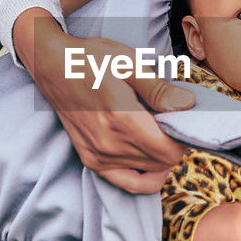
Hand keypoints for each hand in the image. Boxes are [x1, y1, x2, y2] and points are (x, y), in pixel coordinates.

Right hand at [14, 10, 194, 193]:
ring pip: (149, 173)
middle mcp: (109, 144)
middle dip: (175, 145)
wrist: (53, 65)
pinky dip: (145, 175)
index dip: (184, 138)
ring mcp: (98, 156)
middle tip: (172, 122)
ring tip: (158, 133)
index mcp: (122, 119)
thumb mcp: (129, 63)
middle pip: (162, 163)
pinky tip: (151, 159)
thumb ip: (159, 89)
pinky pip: (127, 182)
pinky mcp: (91, 160)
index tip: (184, 120)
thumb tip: (187, 105)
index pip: (169, 150)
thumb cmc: (90, 59)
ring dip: (161, 157)